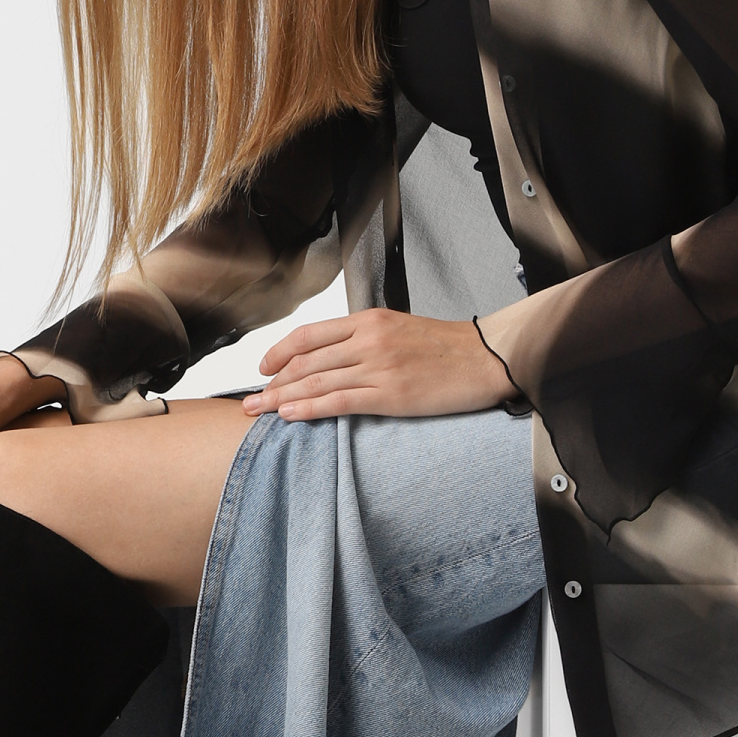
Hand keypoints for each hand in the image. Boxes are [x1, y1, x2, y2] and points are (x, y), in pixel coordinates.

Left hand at [242, 310, 513, 422]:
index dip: (279, 352)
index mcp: (369, 321)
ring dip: (281, 398)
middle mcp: (369, 340)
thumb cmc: (448, 347)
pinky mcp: (392, 394)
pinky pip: (340, 401)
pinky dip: (310, 408)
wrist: (488, 357)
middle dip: (271, 382)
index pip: (310, 334)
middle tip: (249, 399)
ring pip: (316, 381)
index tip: (263, 368)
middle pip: (306, 361)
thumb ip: (366, 339)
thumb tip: (332, 357)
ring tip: (258, 411)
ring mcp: (379, 367)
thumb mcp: (400, 329)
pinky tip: (290, 415)